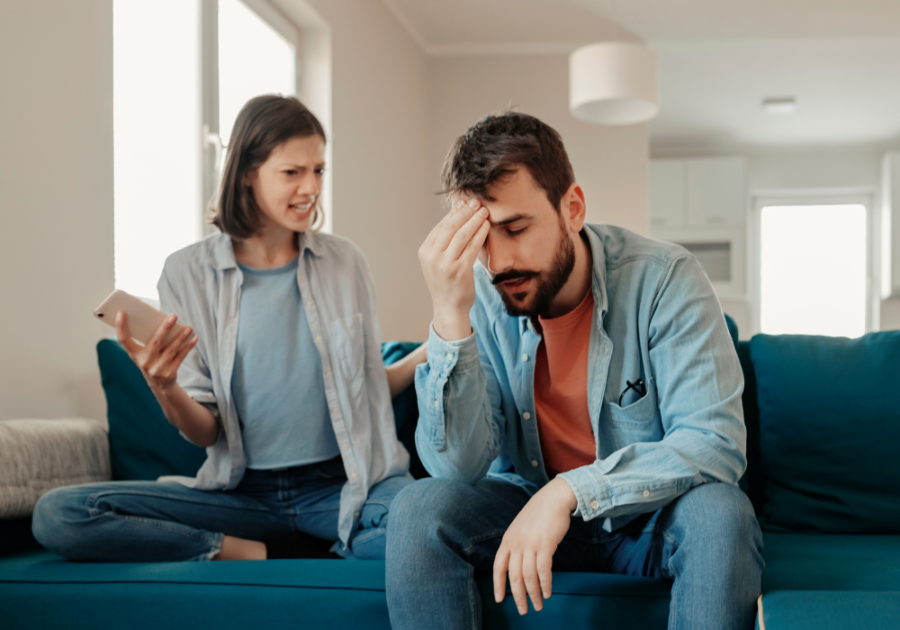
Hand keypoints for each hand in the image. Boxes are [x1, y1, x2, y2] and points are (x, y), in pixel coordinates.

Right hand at [116, 311, 197, 393]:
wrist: (159, 385)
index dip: (120, 327)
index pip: (124, 340)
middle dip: (165, 328)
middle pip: (156, 342)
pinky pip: (181, 356)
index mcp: (135, 354)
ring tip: (189, 328)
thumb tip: (165, 320)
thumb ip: (149, 339)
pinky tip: (194, 337)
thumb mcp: (144, 353)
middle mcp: (144, 362)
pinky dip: (188, 346)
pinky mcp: (169, 373)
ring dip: (181, 337)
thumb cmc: (151, 361)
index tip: (121, 312)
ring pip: (172, 349)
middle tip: (173, 315)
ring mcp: (157, 369)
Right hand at [418, 197, 490, 340]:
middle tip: (477, 203)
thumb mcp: (438, 261)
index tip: (465, 203)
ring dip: (474, 220)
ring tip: (484, 212)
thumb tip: (457, 215)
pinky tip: (486, 226)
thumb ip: (444, 242)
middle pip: (450, 227)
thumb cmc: (447, 283)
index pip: (441, 226)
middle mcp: (432, 256)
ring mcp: (445, 264)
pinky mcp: (460, 270)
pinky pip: (472, 247)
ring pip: (462, 234)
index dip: (454, 213)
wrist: (449, 308)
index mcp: (425, 251)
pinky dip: (480, 234)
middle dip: (465, 212)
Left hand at [493, 478, 577, 614]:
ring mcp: (530, 544)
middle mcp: (516, 543)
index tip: (499, 599)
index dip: (498, 584)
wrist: (554, 498)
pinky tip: (548, 593)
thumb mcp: (521, 528)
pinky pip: (543, 570)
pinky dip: (545, 584)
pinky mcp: (545, 545)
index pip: (498, 566)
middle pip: (513, 576)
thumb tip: (518, 566)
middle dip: (518, 596)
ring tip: (538, 605)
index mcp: (508, 539)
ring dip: (534, 594)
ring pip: (529, 576)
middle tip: (523, 610)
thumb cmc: (539, 514)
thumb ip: (517, 545)